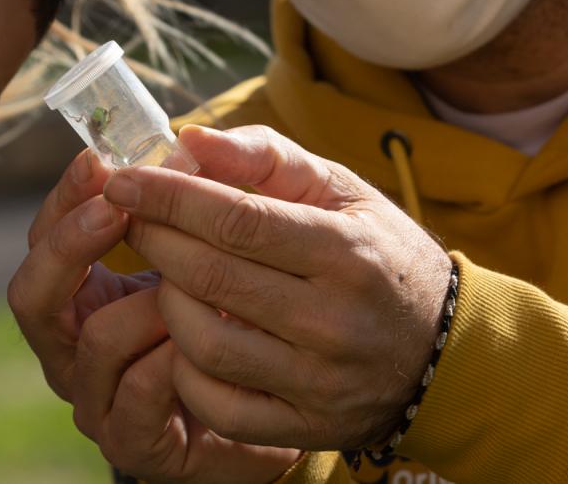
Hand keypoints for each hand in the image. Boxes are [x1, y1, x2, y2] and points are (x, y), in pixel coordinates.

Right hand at [9, 149, 301, 483]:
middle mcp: (73, 349)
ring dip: (141, 305)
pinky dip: (168, 362)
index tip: (99, 161)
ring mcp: (98, 400)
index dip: (64, 201)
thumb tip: (192, 136)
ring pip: (91, 343)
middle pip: (32, 295)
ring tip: (185, 285)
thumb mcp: (231, 240)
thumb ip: (213, 186)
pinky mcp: (133, 444)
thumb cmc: (246, 309)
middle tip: (117, 208)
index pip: (43, 240)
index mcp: (82, 296)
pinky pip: (135, 397)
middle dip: (70, 246)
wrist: (287, 404)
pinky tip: (200, 339)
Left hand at [104, 124, 451, 452]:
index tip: (123, 180)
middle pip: (210, 277)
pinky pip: (216, 403)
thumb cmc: (377, 252)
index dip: (168, 197)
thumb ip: (265, 156)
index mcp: (347, 252)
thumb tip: (189, 139)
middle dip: (155, 240)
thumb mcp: (340, 189)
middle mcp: (335, 322)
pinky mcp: (305, 428)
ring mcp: (319, 382)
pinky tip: (188, 333)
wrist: (444, 350)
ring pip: (204, 343)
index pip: (235, 221)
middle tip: (133, 219)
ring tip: (168, 275)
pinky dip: (185, 367)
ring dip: (166, 301)